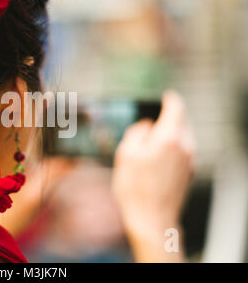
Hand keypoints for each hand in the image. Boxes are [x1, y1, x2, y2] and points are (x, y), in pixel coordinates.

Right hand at [112, 91, 194, 261]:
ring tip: (153, 138)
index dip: (170, 100)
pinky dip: (173, 146)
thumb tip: (146, 125)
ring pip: (183, 136)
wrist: (151, 219)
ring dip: (171, 132)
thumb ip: (137, 132)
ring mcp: (189, 160)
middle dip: (170, 116)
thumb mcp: (126, 154)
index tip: (165, 96)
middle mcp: (184, 146)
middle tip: (155, 116)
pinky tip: (158, 155)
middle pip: (182, 121)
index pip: (176, 108)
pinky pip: (183, 150)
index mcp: (169, 137)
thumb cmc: (135, 187)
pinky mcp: (189, 172)